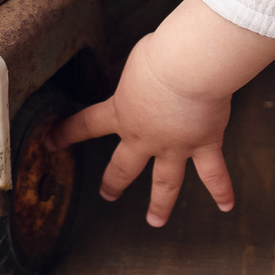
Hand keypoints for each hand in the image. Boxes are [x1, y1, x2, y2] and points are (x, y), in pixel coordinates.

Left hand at [50, 0, 274, 226]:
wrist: (188, 69)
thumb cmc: (162, 55)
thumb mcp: (139, 59)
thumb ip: (140, 75)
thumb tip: (152, 71)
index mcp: (122, 112)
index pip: (87, 124)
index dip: (66, 133)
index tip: (48, 143)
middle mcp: (145, 137)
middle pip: (124, 166)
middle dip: (114, 182)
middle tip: (107, 195)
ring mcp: (175, 146)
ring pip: (165, 182)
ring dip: (160, 203)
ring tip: (155, 220)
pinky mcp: (203, 144)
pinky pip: (213, 173)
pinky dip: (221, 190)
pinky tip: (226, 206)